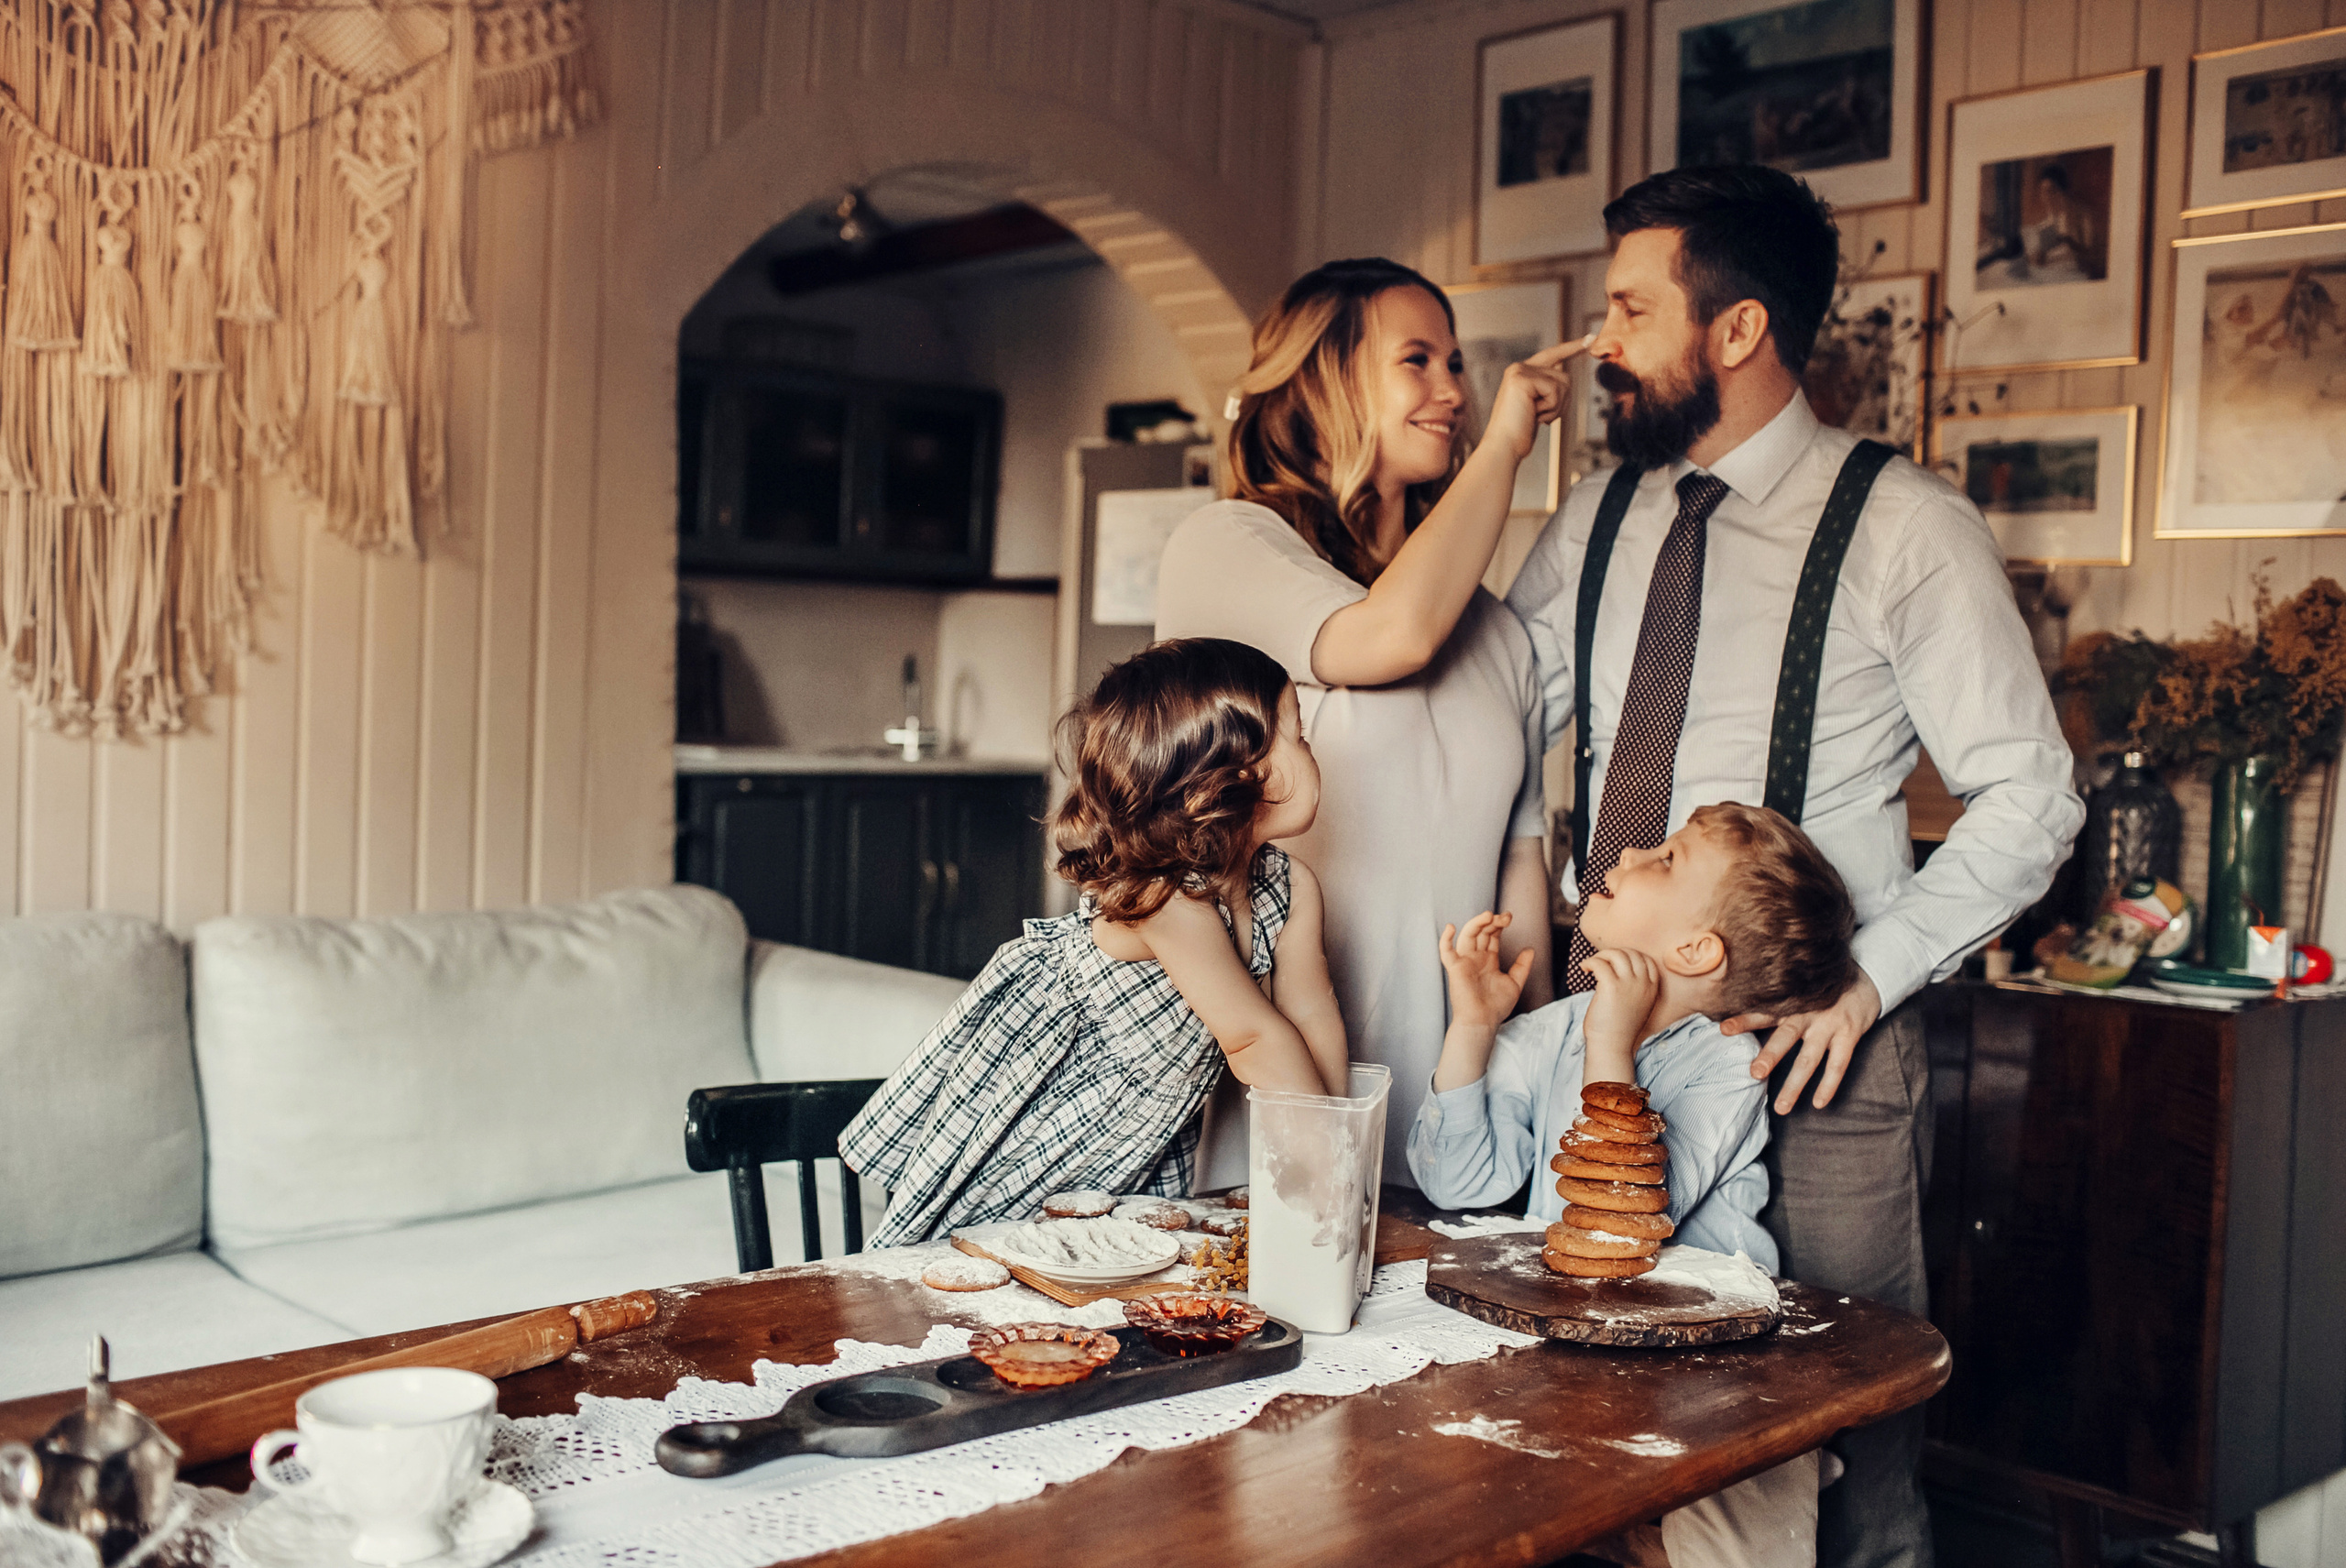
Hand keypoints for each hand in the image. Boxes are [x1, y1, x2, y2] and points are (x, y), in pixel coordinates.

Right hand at [1439, 912, 1535, 1030]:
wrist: (1483, 1021)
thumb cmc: (1496, 1006)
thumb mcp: (1515, 983)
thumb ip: (1522, 966)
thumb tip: (1530, 949)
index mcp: (1488, 960)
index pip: (1491, 935)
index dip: (1499, 924)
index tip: (1509, 917)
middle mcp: (1476, 958)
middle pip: (1481, 932)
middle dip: (1492, 921)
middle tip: (1505, 917)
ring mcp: (1465, 962)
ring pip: (1467, 935)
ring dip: (1476, 923)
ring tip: (1488, 915)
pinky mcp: (1455, 969)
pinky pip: (1446, 952)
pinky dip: (1445, 939)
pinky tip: (1451, 927)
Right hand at [1480, 338, 1582, 462]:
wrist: (1504, 446)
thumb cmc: (1520, 432)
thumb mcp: (1539, 405)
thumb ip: (1548, 388)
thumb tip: (1563, 373)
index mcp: (1522, 373)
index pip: (1553, 355)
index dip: (1572, 348)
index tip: (1591, 339)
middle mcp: (1520, 367)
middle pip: (1564, 375)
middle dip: (1562, 401)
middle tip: (1541, 417)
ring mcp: (1520, 371)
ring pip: (1563, 382)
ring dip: (1556, 407)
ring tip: (1535, 417)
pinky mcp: (1522, 379)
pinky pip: (1554, 390)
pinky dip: (1551, 408)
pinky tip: (1534, 416)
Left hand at [1580, 948, 1660, 1059]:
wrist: (1612, 1046)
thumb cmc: (1620, 1028)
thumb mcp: (1637, 1005)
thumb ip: (1635, 988)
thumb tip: (1618, 970)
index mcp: (1652, 988)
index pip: (1646, 959)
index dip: (1630, 956)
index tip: (1616, 961)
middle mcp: (1643, 983)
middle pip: (1631, 953)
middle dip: (1614, 953)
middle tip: (1601, 962)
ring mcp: (1629, 984)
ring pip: (1615, 954)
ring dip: (1601, 956)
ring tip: (1591, 965)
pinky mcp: (1611, 986)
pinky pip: (1599, 963)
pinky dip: (1589, 962)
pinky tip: (1584, 969)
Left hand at [1724, 972, 1882, 1112]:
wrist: (1867, 979)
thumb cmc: (1823, 990)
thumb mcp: (1800, 990)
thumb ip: (1778, 1003)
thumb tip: (1738, 1015)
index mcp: (1791, 1003)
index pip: (1764, 1012)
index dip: (1744, 1020)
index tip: (1722, 1029)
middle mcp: (1808, 1013)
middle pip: (1785, 1037)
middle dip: (1770, 1056)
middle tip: (1754, 1074)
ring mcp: (1829, 1025)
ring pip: (1809, 1059)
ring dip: (1795, 1084)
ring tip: (1781, 1107)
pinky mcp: (1849, 1035)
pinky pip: (1839, 1064)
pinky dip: (1829, 1085)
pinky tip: (1819, 1103)